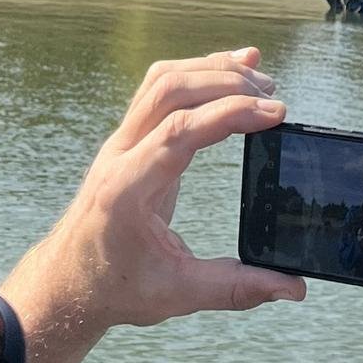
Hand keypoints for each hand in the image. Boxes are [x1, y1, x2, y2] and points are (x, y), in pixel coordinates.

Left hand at [3, 49, 305, 362]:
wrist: (68, 282)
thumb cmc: (117, 286)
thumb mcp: (178, 293)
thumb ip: (237, 288)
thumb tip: (294, 288)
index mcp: (128, 188)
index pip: (179, 131)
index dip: (230, 113)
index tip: (275, 112)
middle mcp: (119, 155)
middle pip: (169, 91)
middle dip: (225, 82)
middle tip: (273, 96)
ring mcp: (121, 142)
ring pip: (162, 81)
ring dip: (211, 71)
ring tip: (259, 79)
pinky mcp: (131, 139)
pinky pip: (160, 90)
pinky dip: (197, 73)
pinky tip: (232, 68)